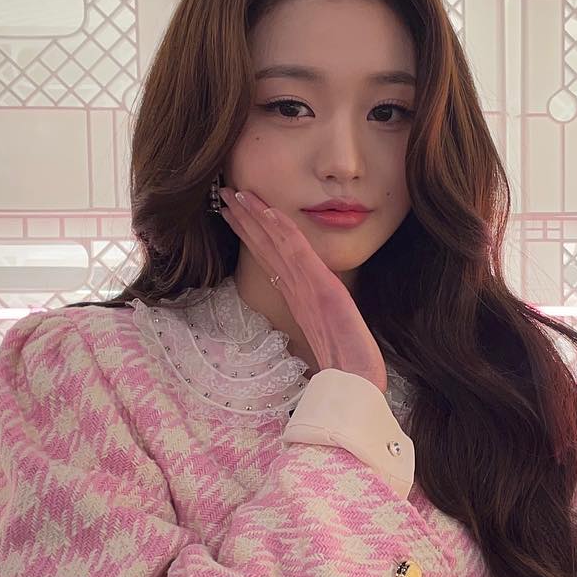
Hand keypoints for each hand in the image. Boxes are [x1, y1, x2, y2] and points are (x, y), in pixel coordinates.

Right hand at [218, 186, 388, 393]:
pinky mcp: (322, 288)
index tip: (231, 213)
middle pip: (264, 246)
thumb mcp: (329, 335)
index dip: (250, 234)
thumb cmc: (345, 367)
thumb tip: (313, 318)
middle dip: (244, 219)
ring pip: (275, 244)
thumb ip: (318, 322)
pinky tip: (269, 211)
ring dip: (255, 217)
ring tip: (235, 194)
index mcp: (297, 298)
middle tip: (222, 194)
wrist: (355, 382)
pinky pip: (297, 253)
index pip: (269, 258)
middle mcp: (297, 290)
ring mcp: (307, 288)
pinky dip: (282, 230)